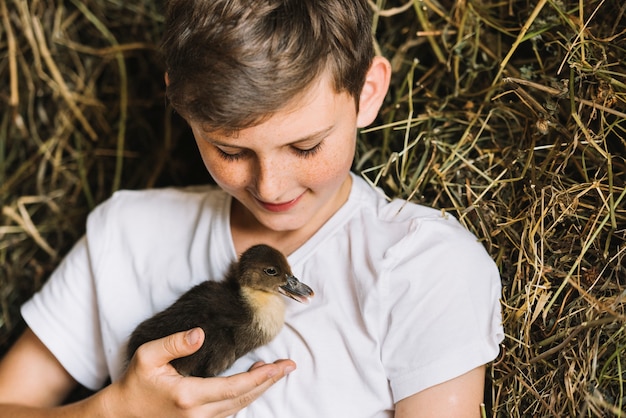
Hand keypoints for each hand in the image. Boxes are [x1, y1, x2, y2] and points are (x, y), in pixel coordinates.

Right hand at [101, 328, 294, 417]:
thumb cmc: (134, 384)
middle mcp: (198, 415)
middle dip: (269, 382)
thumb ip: (175, 343)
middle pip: (244, 398)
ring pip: (238, 407)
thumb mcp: (147, 357)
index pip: (235, 387)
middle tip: (288, 366)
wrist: (120, 416)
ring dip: (258, 389)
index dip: (262, 377)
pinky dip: (244, 397)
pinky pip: (228, 412)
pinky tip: (251, 384)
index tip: (282, 366)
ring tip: (273, 370)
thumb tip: (200, 333)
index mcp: (189, 397)